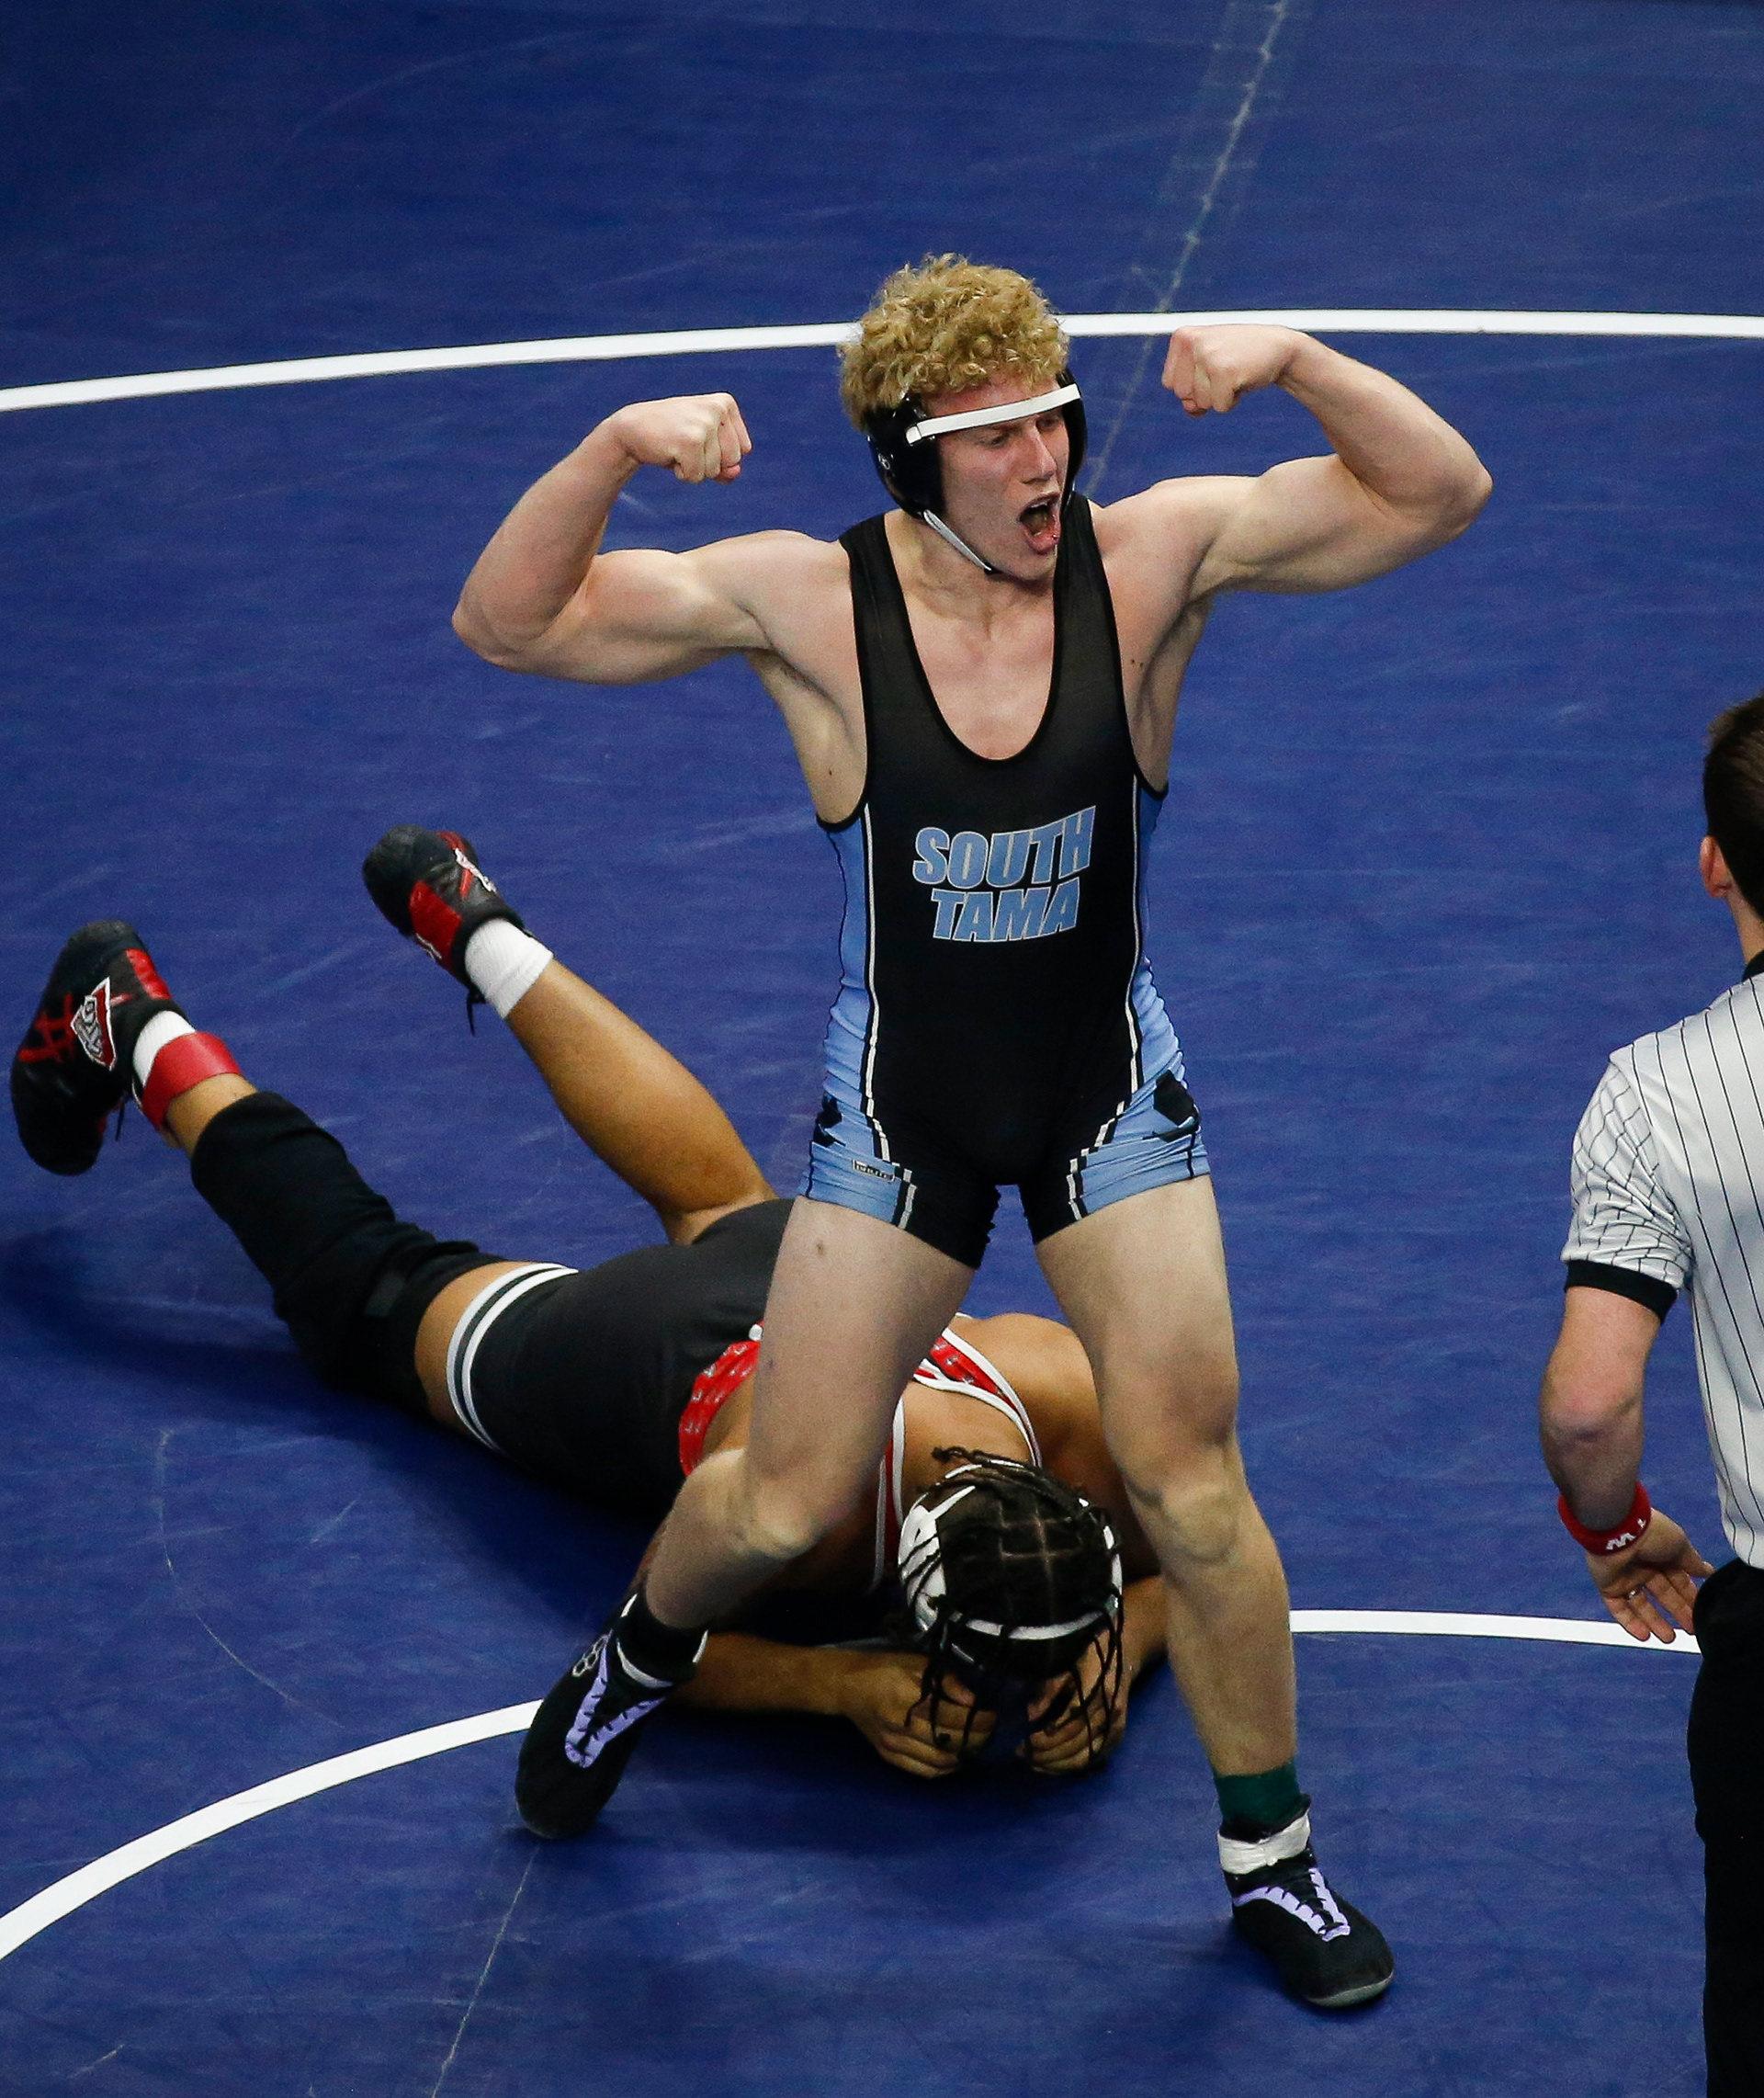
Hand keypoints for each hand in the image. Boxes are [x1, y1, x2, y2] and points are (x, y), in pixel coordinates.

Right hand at [604, 394, 751, 483]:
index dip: (720, 455)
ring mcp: (704, 424)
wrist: (632, 428)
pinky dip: (682, 473)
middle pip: (732, 461)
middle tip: (685, 445)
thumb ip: (727, 463)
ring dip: (693, 468)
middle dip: (709, 463)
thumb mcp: (704, 447)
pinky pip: (696, 477)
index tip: (699, 439)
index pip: (743, 450)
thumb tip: (735, 472)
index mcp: (725, 403)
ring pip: (713, 471)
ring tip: (676, 447)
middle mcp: (717, 409)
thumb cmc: (672, 436)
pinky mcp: (690, 441)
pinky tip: (669, 453)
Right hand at [833, 1651, 993, 1777]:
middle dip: (976, 1740)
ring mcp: (895, 1744)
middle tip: (989, 1733)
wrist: (848, 1687)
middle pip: (949, 1741)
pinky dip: (943, 1770)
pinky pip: (922, 1771)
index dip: (978, 1719)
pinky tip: (955, 1761)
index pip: (954, 1716)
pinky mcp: (889, 1756)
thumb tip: (972, 1700)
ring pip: (938, 1761)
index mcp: (910, 1697)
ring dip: (963, 1757)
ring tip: (976, 1747)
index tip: (993, 1716)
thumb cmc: (885, 1669)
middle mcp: (902, 1725)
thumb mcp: (917, 1663)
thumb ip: (946, 1681)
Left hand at [1022, 1639, 1125, 1775]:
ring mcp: (1116, 1727)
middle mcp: (1110, 1712)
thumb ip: (1049, 1690)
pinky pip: (1093, 1759)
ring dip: (1058, 1765)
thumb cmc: (1090, 1659)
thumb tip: (1030, 1716)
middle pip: (1077, 1741)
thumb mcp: (1067, 1667)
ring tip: (1034, 1764)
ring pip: (1086, 1756)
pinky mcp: (1117, 1738)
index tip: (1027, 1740)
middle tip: (1022, 1754)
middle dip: (1048, 1753)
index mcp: (1097, 1690)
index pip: (1072, 1721)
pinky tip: (1053, 1767)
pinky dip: (1072, 1767)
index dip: (1049, 1735)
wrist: (1124, 1657)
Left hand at [1161, 325, 1303, 417]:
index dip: (1193, 384)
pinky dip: (1233, 401)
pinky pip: (1219, 407)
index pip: (1170, 384)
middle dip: (1205, 391)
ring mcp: (1208, 356)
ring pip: (1201, 403)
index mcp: (1182, 337)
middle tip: (1227, 370)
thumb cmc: (1238, 360)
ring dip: (1220, 395)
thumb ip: (1190, 394)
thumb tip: (1190, 408)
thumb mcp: (1207, 372)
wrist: (1278, 347)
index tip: (1212, 366)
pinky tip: (1243, 379)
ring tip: (1236, 372)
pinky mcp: (1224, 371)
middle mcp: (1192, 343)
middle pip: (1182, 395)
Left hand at [1588, 1509, 1713, 1642]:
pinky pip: (1618, 1608)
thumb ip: (1692, 1561)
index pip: (1678, 1579)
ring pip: (1640, 1604)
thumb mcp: (1680, 1544)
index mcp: (1661, 1553)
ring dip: (1655, 1622)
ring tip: (1669, 1638)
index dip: (1690, 1596)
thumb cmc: (1651, 1532)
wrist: (1619, 1530)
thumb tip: (1707, 1570)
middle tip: (1691, 1629)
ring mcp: (1625, 1576)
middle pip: (1662, 1594)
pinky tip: (1644, 1635)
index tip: (1702, 1610)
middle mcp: (1643, 1565)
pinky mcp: (1608, 1585)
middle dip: (1677, 1612)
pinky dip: (1630, 1622)